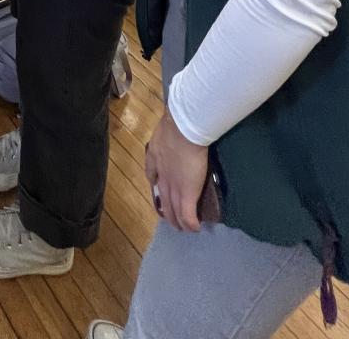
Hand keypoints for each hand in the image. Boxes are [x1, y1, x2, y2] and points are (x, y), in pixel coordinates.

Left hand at [145, 109, 208, 232]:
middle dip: (166, 211)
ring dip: (178, 221)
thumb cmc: (177, 123)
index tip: (158, 187)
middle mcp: (162, 176)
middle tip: (172, 218)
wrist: (183, 130)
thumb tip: (179, 122)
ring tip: (184, 228)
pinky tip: (196, 228)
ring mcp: (173, 187)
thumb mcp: (168, 125)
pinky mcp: (186, 194)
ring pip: (173, 211)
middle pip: (162, 199)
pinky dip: (191, 224)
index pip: (152, 175)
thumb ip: (171, 128)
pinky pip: (187, 216)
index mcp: (156, 158)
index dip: (156, 183)